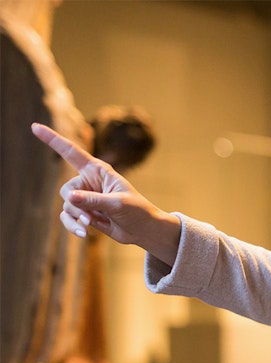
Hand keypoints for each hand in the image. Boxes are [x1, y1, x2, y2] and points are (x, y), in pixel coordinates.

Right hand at [31, 123, 180, 264]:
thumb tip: (70, 198)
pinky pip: (68, 217)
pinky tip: (83, 233)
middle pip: (67, 189)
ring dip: (77, 217)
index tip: (35, 127)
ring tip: (91, 224)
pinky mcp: (85, 213)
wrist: (144, 230)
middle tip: (91, 215)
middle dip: (76, 204)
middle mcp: (89, 182)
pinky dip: (72, 225)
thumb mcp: (117, 203)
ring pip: (67, 205)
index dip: (53, 139)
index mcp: (98, 171)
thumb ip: (93, 200)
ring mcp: (86, 198)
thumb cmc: (137, 211)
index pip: (71, 152)